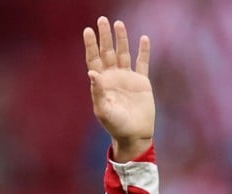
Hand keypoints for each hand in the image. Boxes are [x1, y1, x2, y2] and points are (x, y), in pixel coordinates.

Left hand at [84, 17, 153, 161]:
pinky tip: (143, 38)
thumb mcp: (104, 110)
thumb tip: (91, 73)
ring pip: (123, 54)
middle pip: (107, 52)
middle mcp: (113, 78)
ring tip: (118, 24)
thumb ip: (97, 92)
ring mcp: (127, 79)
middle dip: (105, 37)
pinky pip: (142, 63)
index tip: (87, 30)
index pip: (94, 60)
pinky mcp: (142, 82)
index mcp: (101, 83)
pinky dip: (143, 51)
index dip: (91, 45)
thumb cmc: (115, 126)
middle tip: (102, 20)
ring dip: (121, 39)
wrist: (134, 135)